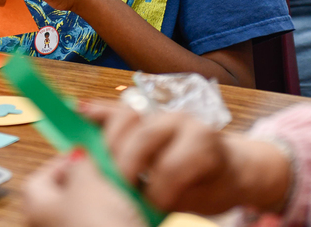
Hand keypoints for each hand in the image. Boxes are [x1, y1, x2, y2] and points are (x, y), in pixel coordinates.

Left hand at [24, 151, 145, 226]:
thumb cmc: (97, 226)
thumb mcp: (87, 183)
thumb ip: (79, 165)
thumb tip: (77, 157)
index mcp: (36, 209)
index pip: (39, 177)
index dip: (60, 162)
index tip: (84, 153)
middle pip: (66, 196)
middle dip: (89, 181)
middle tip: (109, 170)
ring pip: (88, 213)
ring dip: (108, 199)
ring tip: (127, 189)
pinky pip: (105, 223)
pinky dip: (118, 216)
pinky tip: (134, 211)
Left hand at [83, 101, 241, 214]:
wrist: (235, 177)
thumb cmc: (185, 175)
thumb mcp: (146, 168)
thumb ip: (117, 156)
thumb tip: (80, 152)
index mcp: (146, 120)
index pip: (114, 110)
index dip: (95, 110)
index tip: (75, 111)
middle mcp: (163, 115)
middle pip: (126, 120)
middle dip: (112, 154)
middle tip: (111, 181)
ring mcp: (185, 123)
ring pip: (145, 139)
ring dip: (135, 171)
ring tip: (135, 194)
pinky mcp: (205, 142)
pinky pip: (172, 165)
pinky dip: (161, 188)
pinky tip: (160, 199)